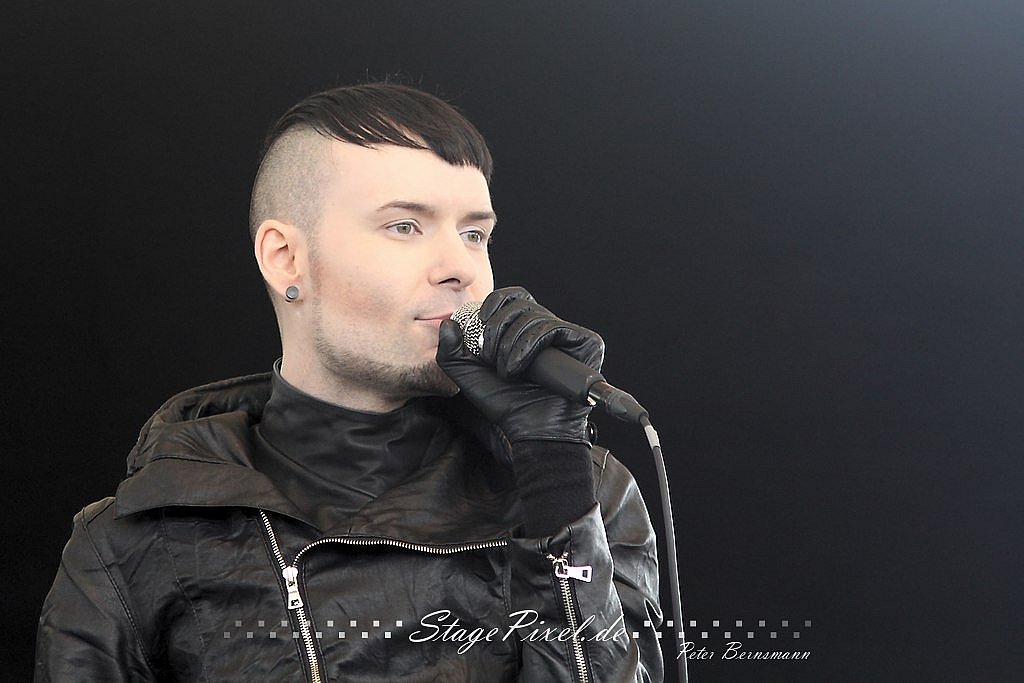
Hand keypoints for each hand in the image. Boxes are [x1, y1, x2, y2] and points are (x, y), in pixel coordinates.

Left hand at [436, 287, 603, 444]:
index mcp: (526, 329)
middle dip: (497, 328)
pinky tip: (520, 368)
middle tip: (489, 356)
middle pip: (520, 304)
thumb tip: (449, 322)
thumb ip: (451, 350)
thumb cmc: (505, 404)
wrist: (530, 429)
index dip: (495, 303)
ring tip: (506, 371)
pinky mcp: (586, 342)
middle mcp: (549, 328)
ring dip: (511, 344)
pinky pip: (553, 328)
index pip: (513, 297)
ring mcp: (569, 335)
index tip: (480, 321)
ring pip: (534, 317)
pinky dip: (529, 346)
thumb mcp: (468, 376)